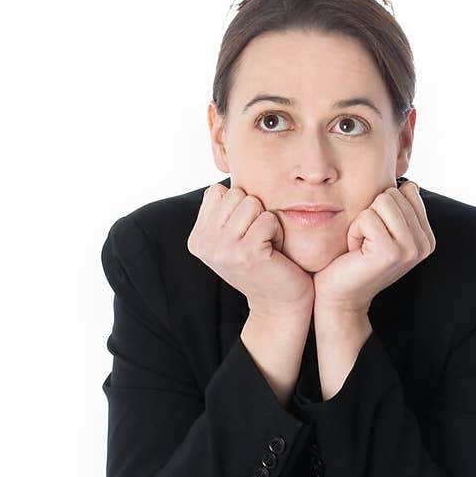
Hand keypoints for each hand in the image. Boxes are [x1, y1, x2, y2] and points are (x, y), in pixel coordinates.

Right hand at [188, 183, 314, 317]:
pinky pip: (268, 218)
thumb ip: (222, 211)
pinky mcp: (248, 253)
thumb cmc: (262, 265)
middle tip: (258, 240)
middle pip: (235, 193)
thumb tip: (224, 171)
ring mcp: (224, 249)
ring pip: (252, 202)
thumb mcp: (232, 237)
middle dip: (254, 212)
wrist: (278, 305)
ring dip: (266, 221)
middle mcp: (205, 244)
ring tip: (266, 245)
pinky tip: (274, 252)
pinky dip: (278, 232)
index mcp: (197, 238)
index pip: (217, 191)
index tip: (244, 234)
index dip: (239, 207)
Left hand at [312, 181, 435, 314]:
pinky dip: (354, 231)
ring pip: (382, 201)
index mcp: (426, 236)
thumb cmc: (354, 259)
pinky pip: (367, 216)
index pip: (408, 189)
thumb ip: (397, 206)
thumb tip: (407, 178)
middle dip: (371, 213)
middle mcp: (424, 244)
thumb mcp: (382, 229)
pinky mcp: (390, 252)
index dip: (383, 207)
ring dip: (363, 221)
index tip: (376, 234)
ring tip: (362, 245)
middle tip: (367, 242)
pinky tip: (356, 252)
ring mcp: (410, 249)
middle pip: (394, 193)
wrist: (339, 296)